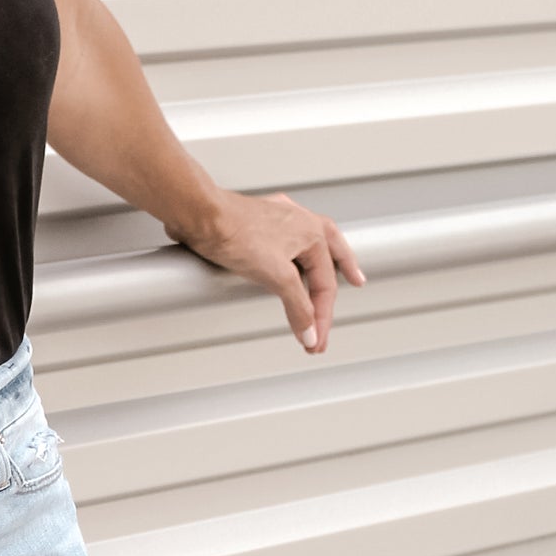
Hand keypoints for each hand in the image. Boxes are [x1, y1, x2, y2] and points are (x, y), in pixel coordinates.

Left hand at [182, 189, 365, 353]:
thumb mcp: (275, 275)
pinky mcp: (255, 224)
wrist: (198, 215)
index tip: (315, 339)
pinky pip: (283, 241)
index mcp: (311, 231)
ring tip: (326, 271)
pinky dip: (292, 254)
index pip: (325, 283)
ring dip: (318, 260)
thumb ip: (297, 306)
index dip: (321, 316)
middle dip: (343, 270)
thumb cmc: (234, 232)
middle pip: (329, 251)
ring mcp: (276, 221)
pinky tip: (285, 258)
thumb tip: (310, 331)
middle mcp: (298, 222)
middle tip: (356, 281)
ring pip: (307, 243)